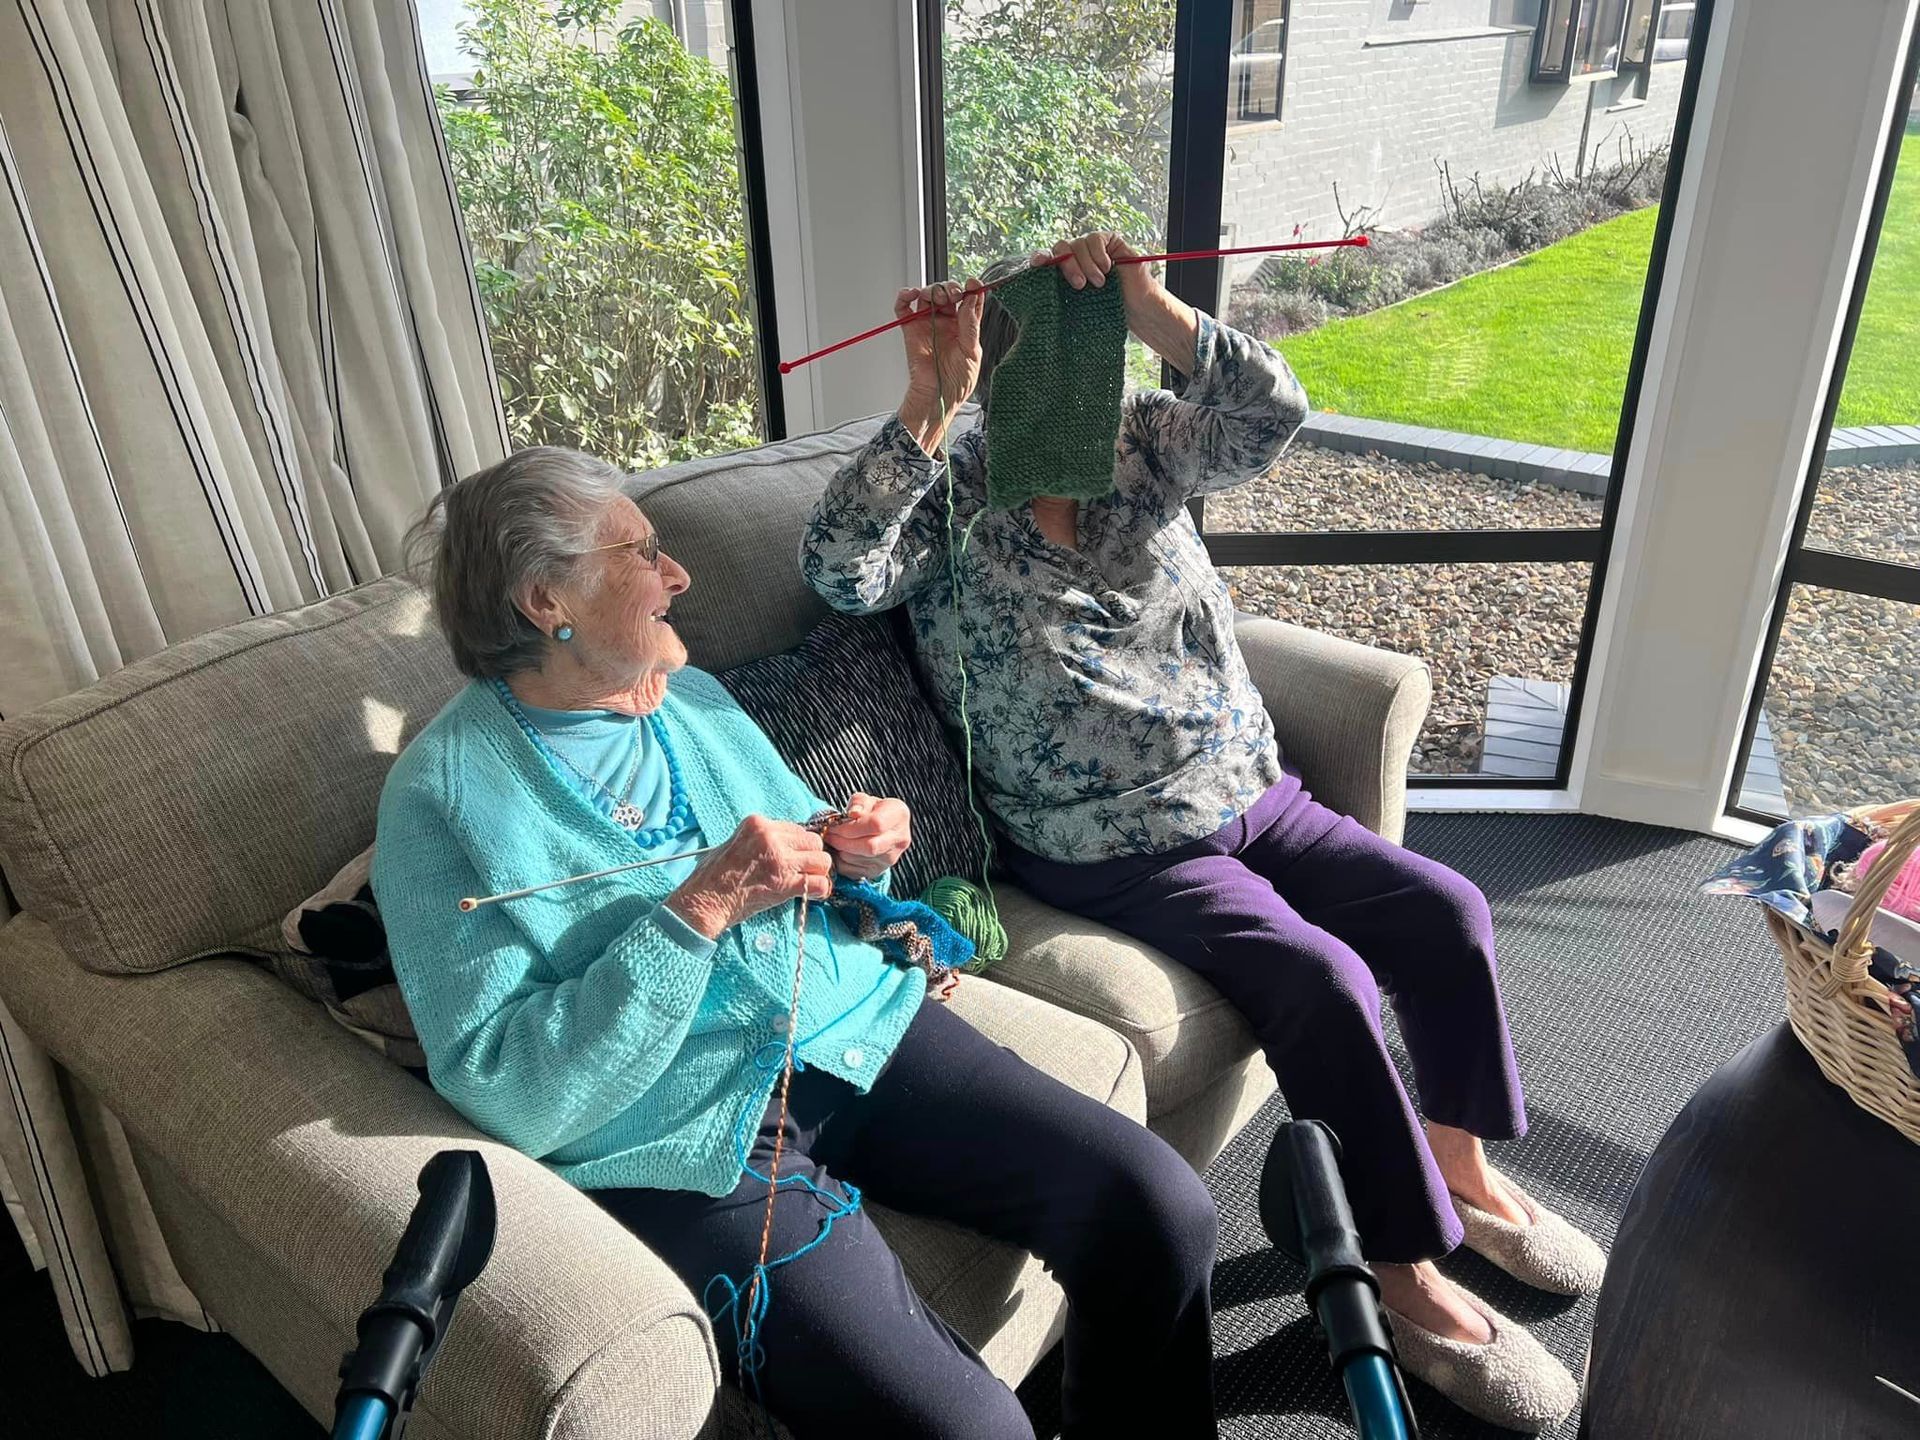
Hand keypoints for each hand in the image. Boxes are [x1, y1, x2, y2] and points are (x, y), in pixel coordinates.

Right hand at [665, 815, 833, 939]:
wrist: (704, 901)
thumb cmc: (713, 876)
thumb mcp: (734, 843)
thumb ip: (760, 840)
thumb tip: (784, 845)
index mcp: (757, 824)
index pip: (796, 828)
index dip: (798, 846)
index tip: (794, 857)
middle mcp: (771, 837)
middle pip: (813, 841)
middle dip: (811, 857)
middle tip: (803, 871)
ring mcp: (779, 860)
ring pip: (822, 860)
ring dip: (818, 872)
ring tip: (807, 882)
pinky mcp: (785, 883)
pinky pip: (821, 883)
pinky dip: (821, 890)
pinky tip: (813, 894)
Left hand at [821, 794, 911, 881]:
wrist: (880, 828)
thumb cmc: (871, 810)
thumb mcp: (865, 800)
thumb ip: (859, 802)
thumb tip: (854, 813)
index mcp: (899, 815)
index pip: (876, 824)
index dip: (852, 826)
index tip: (834, 825)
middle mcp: (900, 839)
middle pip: (870, 846)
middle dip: (843, 841)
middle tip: (829, 834)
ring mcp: (891, 858)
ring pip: (859, 859)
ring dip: (840, 851)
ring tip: (833, 841)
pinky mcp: (878, 871)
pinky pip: (854, 871)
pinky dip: (841, 861)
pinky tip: (838, 850)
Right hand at [899, 278, 985, 412]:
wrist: (937, 398)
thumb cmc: (956, 382)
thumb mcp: (972, 352)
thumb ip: (971, 324)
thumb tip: (972, 298)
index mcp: (965, 327)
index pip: (969, 300)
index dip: (971, 288)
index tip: (972, 284)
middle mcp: (947, 322)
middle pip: (947, 293)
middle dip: (950, 287)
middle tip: (953, 294)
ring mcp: (928, 324)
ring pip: (927, 295)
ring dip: (931, 289)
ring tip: (935, 297)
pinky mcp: (910, 329)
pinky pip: (904, 308)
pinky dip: (905, 296)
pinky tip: (912, 294)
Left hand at [1039, 231, 1195, 375]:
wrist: (1134, 309)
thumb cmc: (1105, 309)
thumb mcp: (1075, 303)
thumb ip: (1056, 290)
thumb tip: (1036, 281)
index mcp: (1062, 271)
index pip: (1046, 257)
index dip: (1040, 257)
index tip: (1038, 263)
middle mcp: (1075, 256)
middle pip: (1061, 248)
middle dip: (1068, 265)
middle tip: (1079, 285)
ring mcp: (1091, 247)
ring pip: (1078, 244)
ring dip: (1087, 264)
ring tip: (1099, 283)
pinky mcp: (1108, 240)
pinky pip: (1095, 239)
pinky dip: (1098, 254)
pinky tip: (1106, 268)